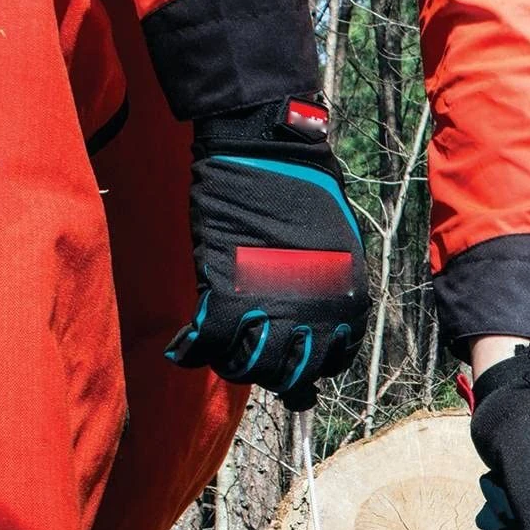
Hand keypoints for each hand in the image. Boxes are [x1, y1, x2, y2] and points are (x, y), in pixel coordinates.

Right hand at [166, 97, 368, 409]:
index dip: (306, 366)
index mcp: (346, 306)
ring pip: (251, 367)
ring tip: (221, 356)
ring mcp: (272, 310)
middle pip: (289, 375)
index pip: (329, 364)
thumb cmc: (308, 191)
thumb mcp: (341, 250)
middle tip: (252, 360)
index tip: (290, 357)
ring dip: (232, 367)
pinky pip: (210, 343)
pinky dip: (192, 352)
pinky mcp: (229, 293)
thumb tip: (320, 318)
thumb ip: (333, 289)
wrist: (270, 154)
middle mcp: (315, 318)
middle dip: (270, 373)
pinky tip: (183, 352)